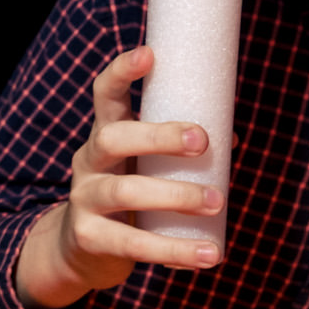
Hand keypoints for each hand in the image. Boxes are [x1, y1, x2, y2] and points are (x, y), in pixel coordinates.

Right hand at [14, 45, 225, 308]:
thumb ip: (179, 153)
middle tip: (203, 142)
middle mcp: (88, 162)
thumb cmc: (128, 196)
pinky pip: (133, 244)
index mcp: (104, 136)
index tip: (149, 53)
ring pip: (125, 191)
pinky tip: (210, 255)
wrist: (78, 249)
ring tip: (217, 202)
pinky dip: (175, 250)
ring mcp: (85, 200)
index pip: (104, 95)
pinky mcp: (91, 238)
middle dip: (159, 136)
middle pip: (112, 138)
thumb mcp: (143, 167)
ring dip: (176, 195)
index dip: (121, 72)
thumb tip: (230, 140)